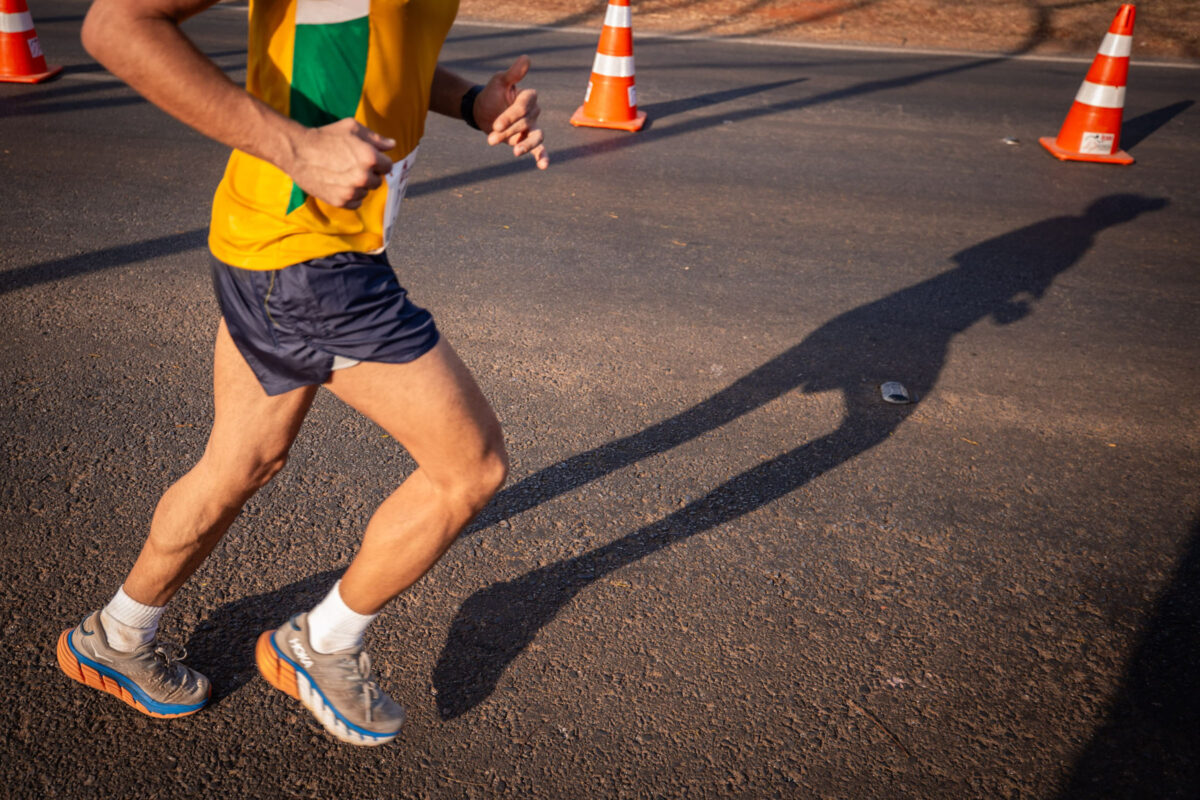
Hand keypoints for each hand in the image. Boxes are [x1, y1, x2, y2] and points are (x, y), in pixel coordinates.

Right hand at [287, 118, 394, 208]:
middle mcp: (363, 176)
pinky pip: (355, 203)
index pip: (388, 166)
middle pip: (378, 181)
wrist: (298, 151)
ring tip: (343, 173)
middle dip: (369, 174)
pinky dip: (350, 196)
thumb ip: (376, 138)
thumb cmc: (326, 136)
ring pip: (366, 192)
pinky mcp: (341, 201)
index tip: (368, 159)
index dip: (379, 162)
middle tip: (352, 165)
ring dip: (359, 185)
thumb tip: (392, 145)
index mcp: (369, 157)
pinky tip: (339, 184)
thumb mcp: (352, 128)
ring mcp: (352, 191)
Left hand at [474, 55, 549, 169]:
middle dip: (508, 132)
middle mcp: (534, 111)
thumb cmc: (492, 94)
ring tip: (515, 152)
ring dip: (525, 146)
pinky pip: (539, 148)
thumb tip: (526, 58)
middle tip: (490, 139)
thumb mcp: (499, 81)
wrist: (482, 111)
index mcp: (529, 96)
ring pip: (535, 137)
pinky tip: (543, 165)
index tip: (496, 125)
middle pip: (525, 123)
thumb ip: (513, 73)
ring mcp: (532, 127)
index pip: (523, 107)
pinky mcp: (529, 140)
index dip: (510, 116)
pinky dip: (542, 156)